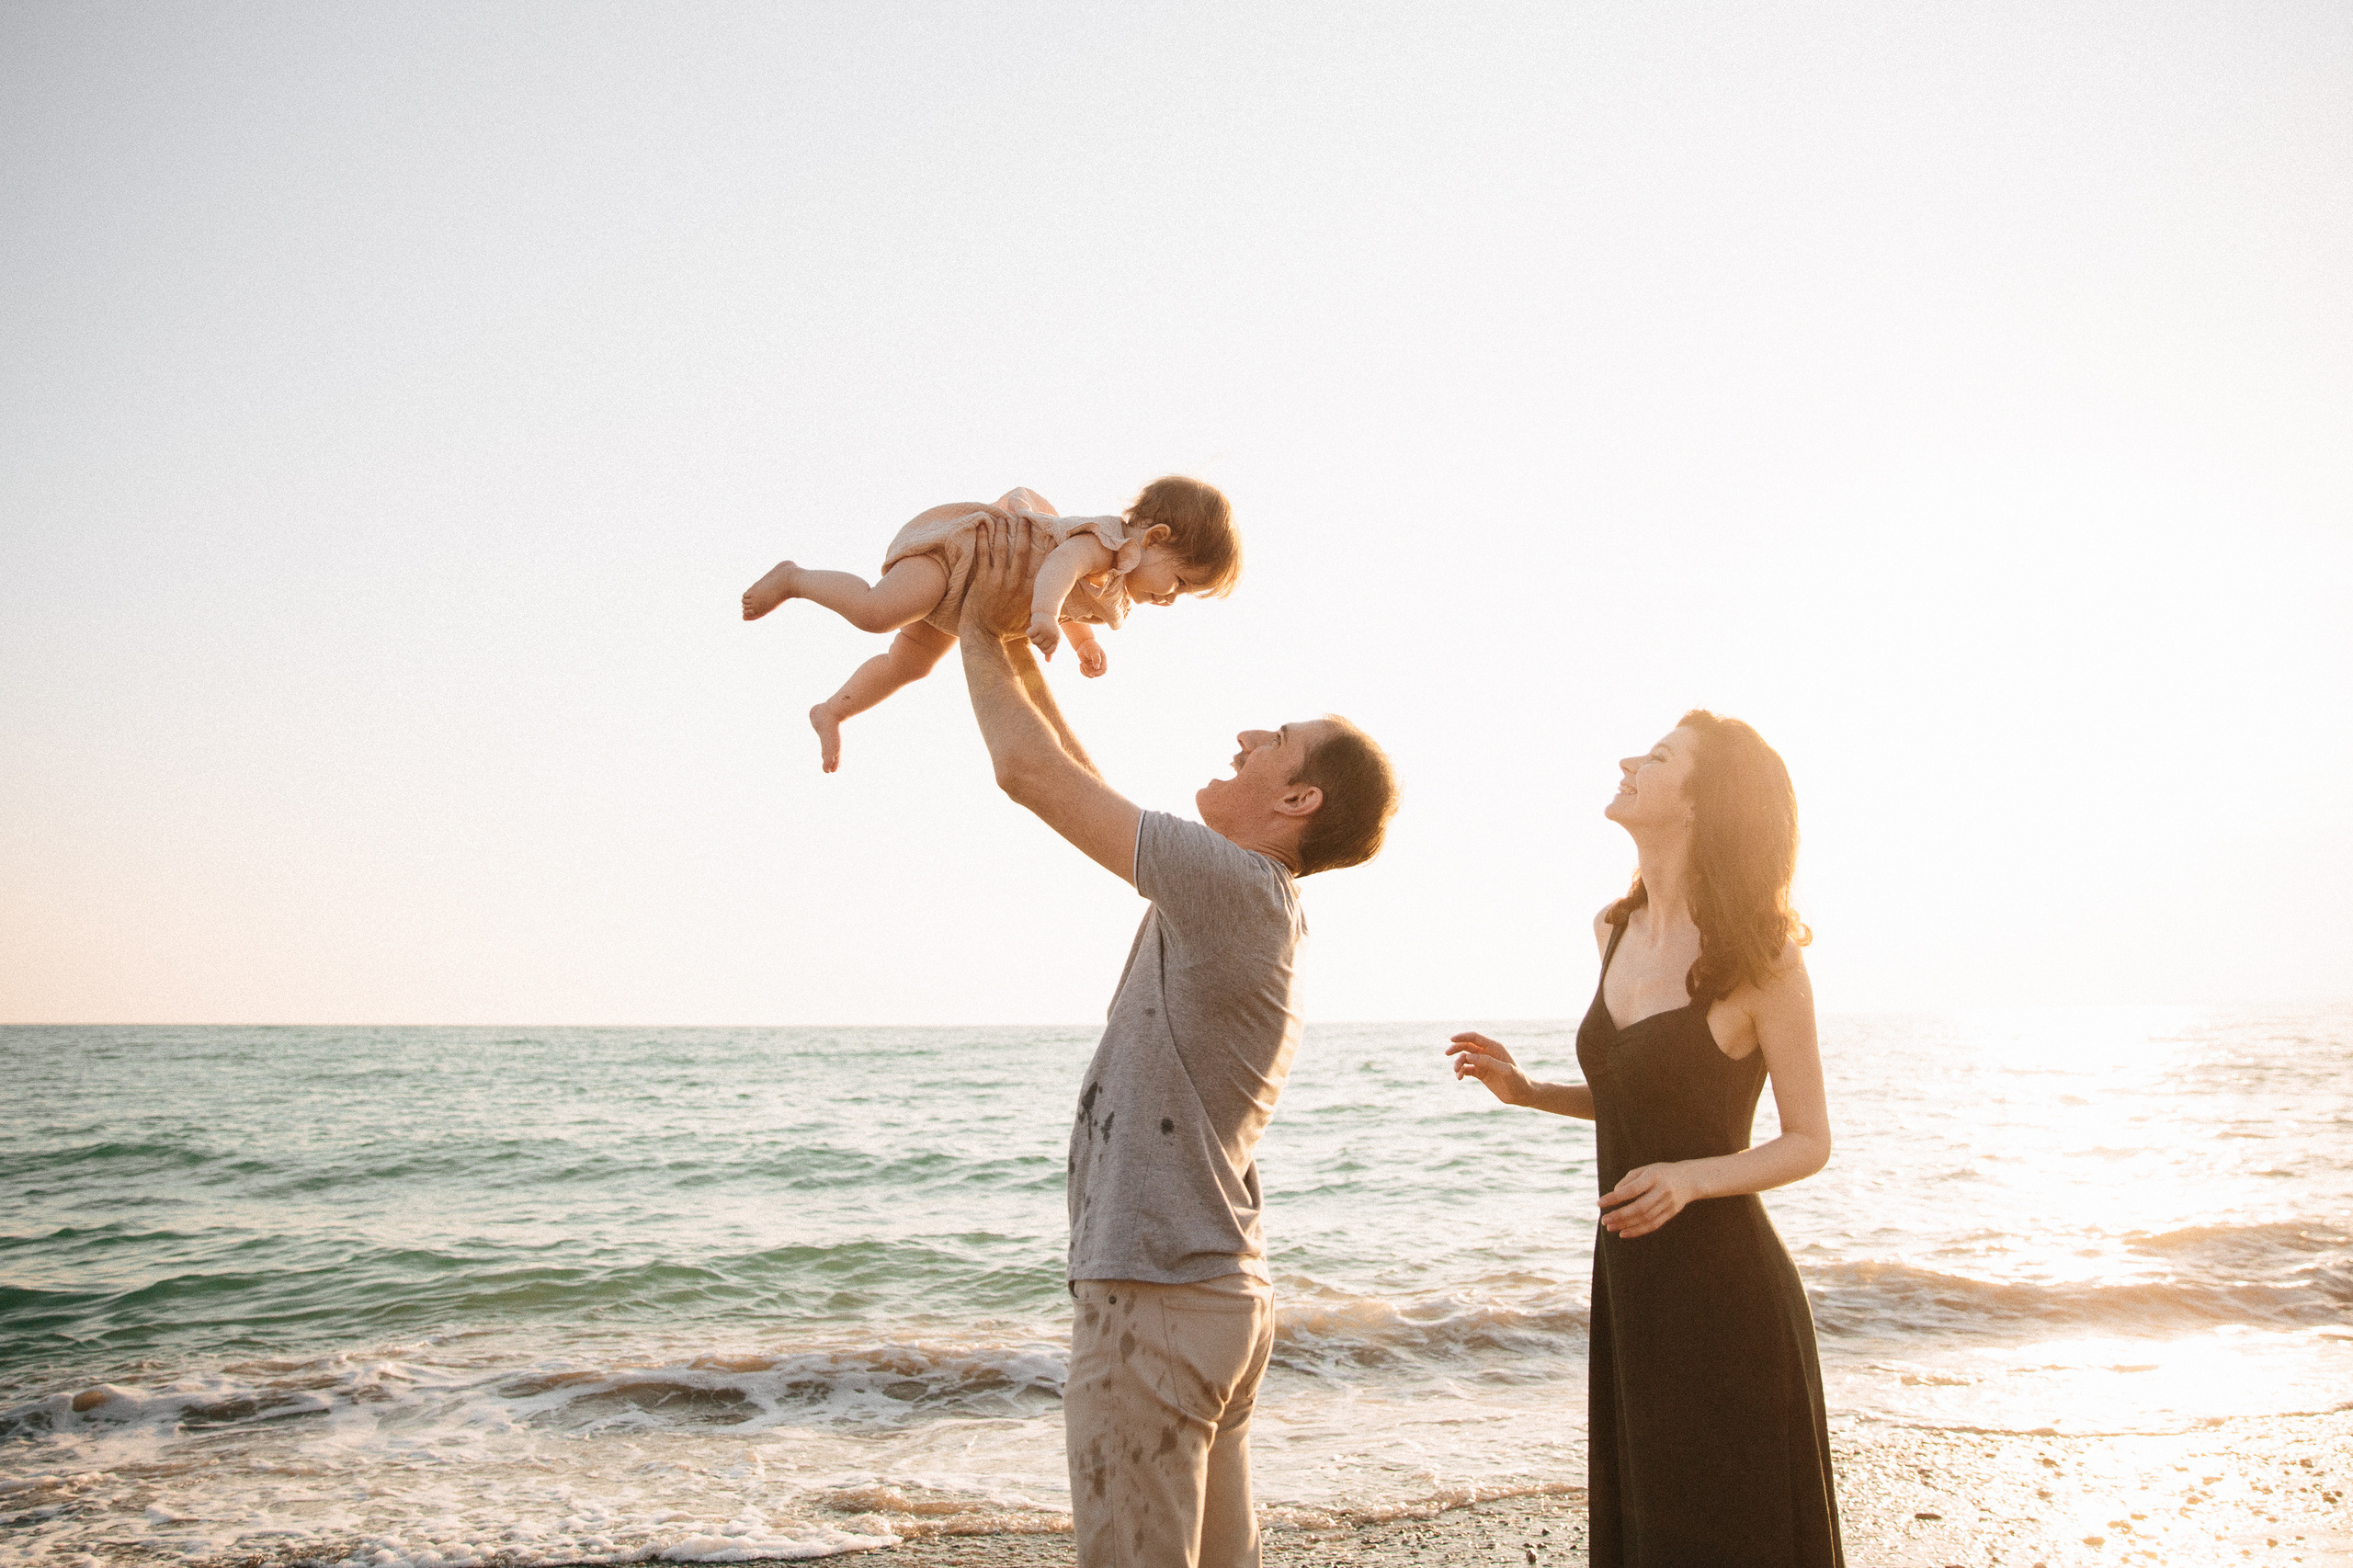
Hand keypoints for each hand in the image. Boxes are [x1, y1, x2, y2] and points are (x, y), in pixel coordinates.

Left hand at [959, 519, 1044, 641]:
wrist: (985, 637)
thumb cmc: (1009, 630)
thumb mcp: (1034, 621)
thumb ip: (1048, 611)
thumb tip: (1070, 612)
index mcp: (1032, 590)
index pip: (1042, 562)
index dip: (1045, 544)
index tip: (1048, 529)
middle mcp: (1018, 582)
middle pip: (1021, 549)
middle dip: (1023, 530)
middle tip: (1023, 515)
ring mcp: (999, 580)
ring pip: (1002, 548)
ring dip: (1002, 530)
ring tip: (1003, 515)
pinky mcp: (983, 580)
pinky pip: (983, 554)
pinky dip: (983, 538)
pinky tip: (982, 525)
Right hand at [1028, 611, 1061, 660]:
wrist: (1046, 611)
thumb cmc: (1048, 627)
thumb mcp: (1050, 638)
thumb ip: (1049, 650)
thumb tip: (1048, 662)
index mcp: (1057, 638)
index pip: (1047, 651)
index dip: (1042, 648)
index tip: (1043, 640)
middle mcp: (1053, 635)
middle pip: (1040, 646)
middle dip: (1037, 641)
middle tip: (1040, 632)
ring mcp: (1046, 630)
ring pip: (1034, 641)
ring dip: (1033, 636)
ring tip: (1037, 629)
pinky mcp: (1038, 625)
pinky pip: (1029, 635)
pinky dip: (1029, 631)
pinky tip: (1033, 627)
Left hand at [1076, 639, 1106, 677]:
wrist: (1084, 644)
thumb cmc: (1091, 646)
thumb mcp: (1094, 651)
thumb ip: (1096, 659)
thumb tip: (1097, 668)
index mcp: (1103, 661)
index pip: (1103, 671)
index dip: (1098, 674)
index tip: (1091, 672)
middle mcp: (1099, 665)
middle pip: (1096, 674)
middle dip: (1089, 671)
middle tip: (1084, 665)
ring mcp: (1093, 667)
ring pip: (1090, 675)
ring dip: (1085, 671)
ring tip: (1081, 664)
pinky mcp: (1088, 667)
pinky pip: (1086, 673)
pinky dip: (1082, 671)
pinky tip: (1080, 664)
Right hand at [1446, 1032, 1533, 1106]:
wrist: (1522, 1095)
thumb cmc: (1518, 1080)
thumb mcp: (1505, 1071)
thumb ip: (1488, 1062)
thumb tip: (1470, 1057)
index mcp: (1494, 1048)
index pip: (1475, 1038)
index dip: (1462, 1036)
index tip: (1451, 1039)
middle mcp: (1487, 1053)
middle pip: (1467, 1046)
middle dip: (1456, 1048)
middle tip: (1447, 1053)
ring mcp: (1483, 1063)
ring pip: (1465, 1058)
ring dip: (1458, 1063)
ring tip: (1457, 1072)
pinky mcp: (1481, 1074)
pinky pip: (1467, 1070)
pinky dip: (1461, 1072)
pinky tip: (1460, 1078)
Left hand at [1598, 1162, 1700, 1238]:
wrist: (1690, 1179)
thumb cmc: (1661, 1172)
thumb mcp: (1645, 1170)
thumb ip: (1629, 1180)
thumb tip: (1615, 1194)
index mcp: (1654, 1176)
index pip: (1632, 1189)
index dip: (1615, 1197)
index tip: (1600, 1203)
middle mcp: (1663, 1190)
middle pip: (1640, 1207)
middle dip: (1620, 1215)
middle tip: (1604, 1220)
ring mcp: (1669, 1203)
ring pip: (1646, 1218)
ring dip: (1626, 1225)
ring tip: (1610, 1227)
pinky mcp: (1671, 1213)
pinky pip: (1653, 1225)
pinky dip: (1637, 1231)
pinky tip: (1624, 1233)